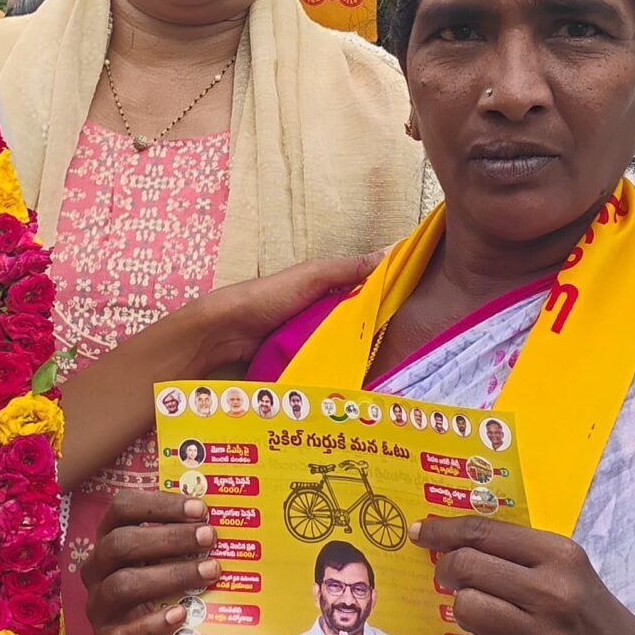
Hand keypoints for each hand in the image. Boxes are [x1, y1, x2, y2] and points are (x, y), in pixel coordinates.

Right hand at [81, 488, 215, 634]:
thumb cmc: (170, 590)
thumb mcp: (174, 560)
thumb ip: (187, 541)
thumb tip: (225, 518)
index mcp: (109, 539)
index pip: (122, 508)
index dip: (158, 504)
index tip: (199, 509)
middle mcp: (97, 569)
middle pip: (120, 543)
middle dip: (169, 538)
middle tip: (209, 538)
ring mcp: (98, 606)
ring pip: (122, 585)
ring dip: (170, 576)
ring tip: (208, 572)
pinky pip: (124, 634)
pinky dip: (154, 624)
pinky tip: (181, 614)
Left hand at [184, 254, 377, 372]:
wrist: (224, 332)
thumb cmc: (266, 297)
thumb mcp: (311, 277)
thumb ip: (348, 269)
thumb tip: (389, 252)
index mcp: (323, 289)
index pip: (362, 295)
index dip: (383, 304)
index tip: (409, 318)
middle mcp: (317, 313)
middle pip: (353, 325)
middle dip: (368, 337)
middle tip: (394, 352)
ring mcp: (306, 339)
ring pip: (339, 348)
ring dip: (350, 356)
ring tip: (375, 372)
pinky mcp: (297, 360)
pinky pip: (321, 365)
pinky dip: (331, 369)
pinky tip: (347, 381)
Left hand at [417, 516, 634, 634]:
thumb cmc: (597, 621)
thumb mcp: (573, 575)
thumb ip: (521, 558)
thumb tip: (451, 543)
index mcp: (562, 556)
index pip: (485, 532)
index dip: (443, 531)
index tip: (420, 533)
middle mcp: (551, 592)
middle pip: (465, 566)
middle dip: (448, 572)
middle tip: (452, 580)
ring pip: (464, 609)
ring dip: (466, 614)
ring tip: (489, 621)